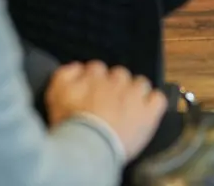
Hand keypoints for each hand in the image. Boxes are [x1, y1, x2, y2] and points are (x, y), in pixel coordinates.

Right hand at [45, 62, 165, 159]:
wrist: (89, 145)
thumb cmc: (71, 123)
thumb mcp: (54, 95)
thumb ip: (64, 75)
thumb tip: (76, 67)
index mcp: (94, 77)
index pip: (97, 68)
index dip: (95, 81)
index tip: (93, 93)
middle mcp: (115, 82)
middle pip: (119, 74)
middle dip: (116, 86)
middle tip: (110, 104)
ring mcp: (134, 96)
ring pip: (140, 84)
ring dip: (136, 93)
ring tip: (130, 109)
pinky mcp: (148, 113)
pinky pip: (158, 99)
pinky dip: (154, 103)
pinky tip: (147, 111)